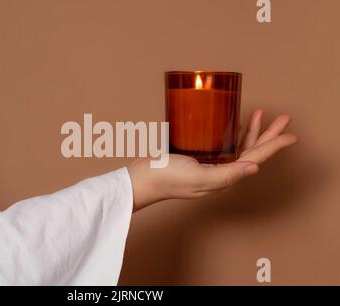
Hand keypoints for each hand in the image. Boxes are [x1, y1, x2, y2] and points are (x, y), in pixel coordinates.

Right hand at [128, 109, 297, 211]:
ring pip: (238, 146)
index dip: (275, 145)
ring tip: (260, 115)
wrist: (143, 179)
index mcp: (224, 177)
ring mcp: (210, 164)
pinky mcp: (198, 157)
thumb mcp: (199, 177)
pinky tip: (232, 123)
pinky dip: (231, 132)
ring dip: (251, 131)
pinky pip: (222, 144)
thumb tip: (254, 168)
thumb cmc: (167, 178)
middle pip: (252, 150)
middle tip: (283, 118)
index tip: (292, 135)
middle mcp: (221, 171)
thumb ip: (227, 173)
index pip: (257, 158)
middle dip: (268, 134)